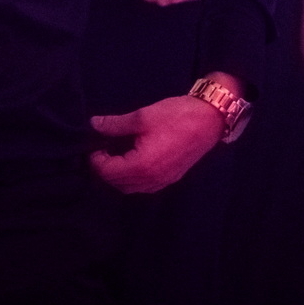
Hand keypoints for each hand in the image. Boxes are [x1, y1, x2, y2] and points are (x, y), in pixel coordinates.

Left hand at [89, 93, 224, 193]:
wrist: (210, 119)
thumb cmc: (176, 116)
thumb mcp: (142, 116)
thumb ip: (115, 125)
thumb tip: (94, 125)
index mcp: (142, 166)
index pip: (108, 173)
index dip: (95, 160)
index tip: (94, 145)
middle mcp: (151, 180)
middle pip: (118, 184)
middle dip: (105, 169)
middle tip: (101, 149)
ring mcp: (163, 181)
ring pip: (131, 188)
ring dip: (119, 175)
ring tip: (114, 154)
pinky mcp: (171, 178)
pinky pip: (145, 185)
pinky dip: (133, 177)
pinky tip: (132, 159)